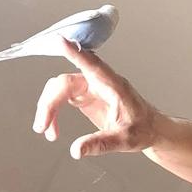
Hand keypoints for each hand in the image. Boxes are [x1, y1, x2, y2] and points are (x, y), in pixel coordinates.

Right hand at [31, 35, 160, 159]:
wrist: (149, 129)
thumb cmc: (142, 129)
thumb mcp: (124, 140)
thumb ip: (100, 144)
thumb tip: (76, 150)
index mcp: (112, 85)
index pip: (91, 64)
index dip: (74, 53)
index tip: (59, 41)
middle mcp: (98, 81)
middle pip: (65, 83)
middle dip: (49, 103)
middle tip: (42, 127)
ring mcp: (89, 87)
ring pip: (59, 89)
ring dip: (48, 108)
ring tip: (48, 132)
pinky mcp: (84, 96)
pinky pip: (61, 98)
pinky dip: (53, 113)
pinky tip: (53, 130)